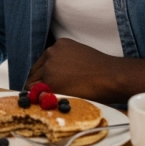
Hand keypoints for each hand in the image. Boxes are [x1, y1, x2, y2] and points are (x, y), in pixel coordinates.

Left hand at [25, 38, 144, 103]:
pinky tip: (56, 100)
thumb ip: (64, 62)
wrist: (111, 77)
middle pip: (35, 72)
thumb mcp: (79, 56)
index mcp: (58, 45)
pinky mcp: (49, 80)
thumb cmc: (101, 70)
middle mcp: (51, 53)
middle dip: (40, 84)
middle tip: (48, 95)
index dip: (43, 76)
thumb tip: (54, 76)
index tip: (47, 85)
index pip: (41, 63)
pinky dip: (44, 99)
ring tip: (55, 99)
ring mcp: (49, 66)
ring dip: (42, 92)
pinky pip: (38, 93)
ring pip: (34, 83)